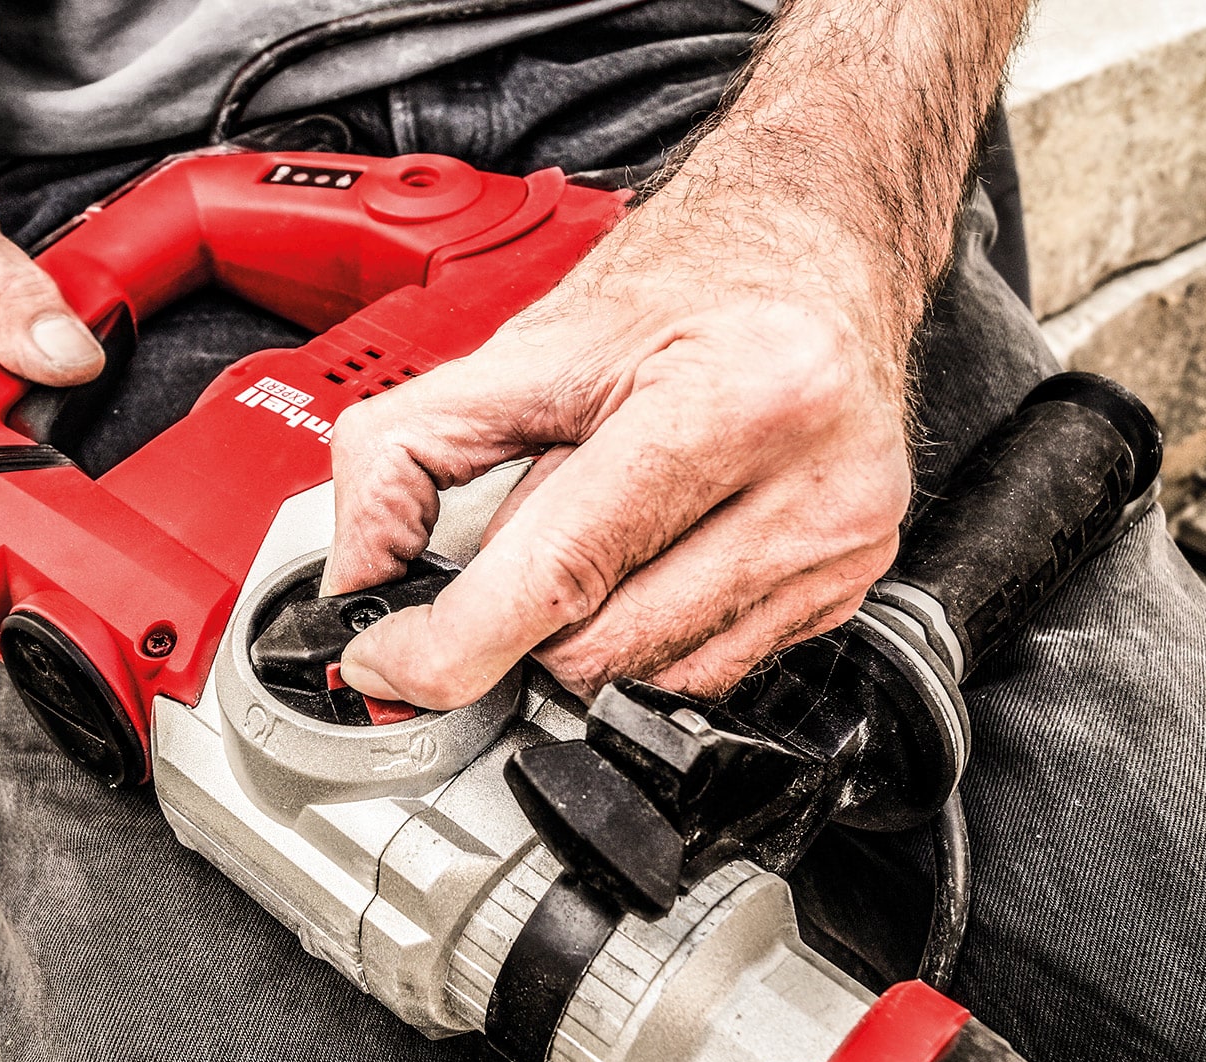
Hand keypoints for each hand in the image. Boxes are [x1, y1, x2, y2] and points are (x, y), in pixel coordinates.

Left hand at [322, 210, 913, 709]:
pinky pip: (706, 672)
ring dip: (588, 624)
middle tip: (529, 532)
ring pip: (648, 678)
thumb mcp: (525, 344)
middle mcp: (806, 484)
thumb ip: (406, 451)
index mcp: (727, 401)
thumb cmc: (686, 280)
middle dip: (526, 614)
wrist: (819, 239)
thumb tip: (356, 571)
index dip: (451, 644)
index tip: (392, 659)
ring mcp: (836, 544)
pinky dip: (649, 630)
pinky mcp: (849, 585)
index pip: (559, 576)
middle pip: (597, 648)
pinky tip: (658, 546)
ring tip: (609, 521)